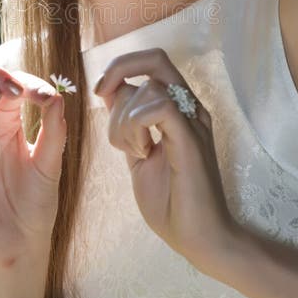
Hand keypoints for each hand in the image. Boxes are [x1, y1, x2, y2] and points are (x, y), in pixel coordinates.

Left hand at [94, 47, 238, 278]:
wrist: (198, 238)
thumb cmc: (171, 202)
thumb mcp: (137, 154)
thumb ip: (127, 124)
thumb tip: (110, 92)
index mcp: (178, 111)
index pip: (152, 64)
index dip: (121, 68)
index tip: (100, 91)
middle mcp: (189, 109)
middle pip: (156, 58)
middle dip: (119, 69)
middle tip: (101, 94)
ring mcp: (193, 123)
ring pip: (150, 87)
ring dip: (125, 118)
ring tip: (133, 150)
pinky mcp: (192, 140)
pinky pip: (160, 107)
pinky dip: (137, 124)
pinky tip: (141, 152)